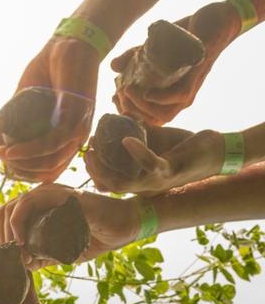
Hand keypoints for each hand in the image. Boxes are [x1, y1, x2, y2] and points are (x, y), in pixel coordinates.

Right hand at [0, 37, 97, 181]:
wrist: (66, 44)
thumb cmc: (47, 72)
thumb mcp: (21, 103)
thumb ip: (6, 127)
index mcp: (65, 139)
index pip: (47, 170)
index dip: (23, 173)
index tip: (2, 161)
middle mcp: (74, 138)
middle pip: (48, 171)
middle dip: (21, 170)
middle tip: (0, 157)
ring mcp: (78, 128)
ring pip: (50, 161)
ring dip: (23, 163)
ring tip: (3, 154)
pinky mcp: (75, 116)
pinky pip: (53, 143)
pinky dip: (30, 151)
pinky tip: (12, 150)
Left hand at [0, 184, 138, 268]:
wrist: (124, 226)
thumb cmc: (96, 235)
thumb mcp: (62, 250)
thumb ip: (43, 255)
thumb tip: (23, 265)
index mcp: (39, 206)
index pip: (7, 217)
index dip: (2, 238)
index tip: (8, 260)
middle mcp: (41, 196)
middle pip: (4, 212)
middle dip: (1, 239)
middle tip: (11, 260)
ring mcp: (49, 193)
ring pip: (12, 208)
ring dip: (8, 235)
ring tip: (19, 254)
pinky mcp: (59, 195)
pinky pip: (27, 203)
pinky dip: (18, 223)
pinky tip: (23, 241)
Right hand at [85, 126, 222, 195]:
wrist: (218, 152)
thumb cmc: (186, 148)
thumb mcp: (158, 141)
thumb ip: (140, 132)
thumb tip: (121, 115)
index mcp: (141, 183)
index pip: (110, 184)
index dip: (94, 171)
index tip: (88, 151)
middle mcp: (146, 188)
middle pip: (111, 186)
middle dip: (94, 170)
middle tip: (87, 151)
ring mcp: (157, 182)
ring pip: (123, 183)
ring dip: (105, 168)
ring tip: (95, 149)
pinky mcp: (171, 171)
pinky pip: (149, 165)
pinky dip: (136, 152)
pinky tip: (126, 138)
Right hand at [112, 1, 239, 124]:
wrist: (216, 19)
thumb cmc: (185, 38)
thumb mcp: (153, 48)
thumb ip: (133, 57)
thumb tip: (113, 67)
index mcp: (172, 96)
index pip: (148, 116)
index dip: (129, 112)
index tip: (114, 98)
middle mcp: (181, 98)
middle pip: (154, 118)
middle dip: (132, 110)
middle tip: (118, 93)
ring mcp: (191, 88)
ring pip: (166, 112)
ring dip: (143, 106)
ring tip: (127, 91)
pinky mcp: (197, 74)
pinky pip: (180, 95)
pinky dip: (162, 98)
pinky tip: (148, 93)